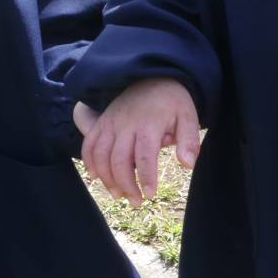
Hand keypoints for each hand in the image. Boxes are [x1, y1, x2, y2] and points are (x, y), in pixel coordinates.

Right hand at [77, 79, 199, 206]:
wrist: (152, 76)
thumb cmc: (172, 100)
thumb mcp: (188, 116)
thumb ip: (189, 140)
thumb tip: (187, 164)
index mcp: (149, 124)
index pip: (145, 156)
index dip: (146, 177)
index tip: (150, 194)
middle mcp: (126, 124)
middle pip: (119, 160)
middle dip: (126, 185)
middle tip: (136, 202)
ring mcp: (110, 122)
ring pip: (100, 155)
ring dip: (107, 178)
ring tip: (118, 194)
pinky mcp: (102, 122)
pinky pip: (89, 144)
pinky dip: (89, 162)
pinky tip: (96, 177)